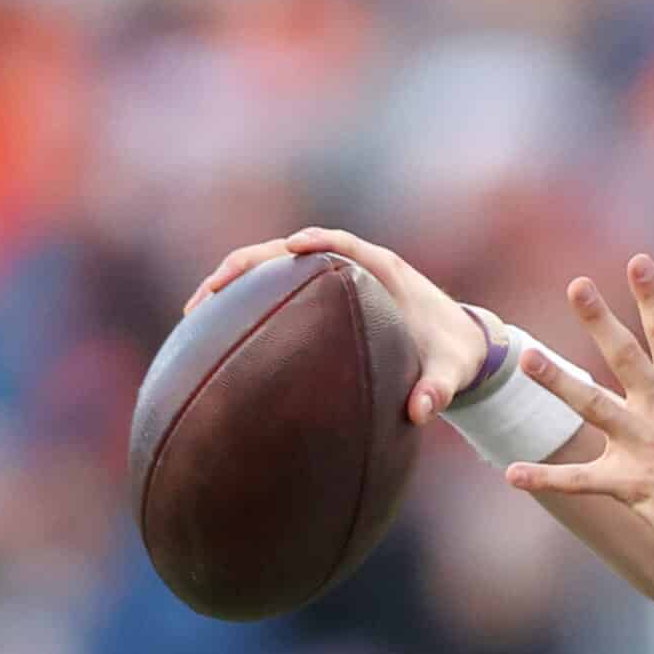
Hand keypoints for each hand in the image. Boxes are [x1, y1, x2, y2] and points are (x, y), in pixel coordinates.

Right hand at [183, 227, 487, 424]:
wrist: (458, 348)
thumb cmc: (454, 355)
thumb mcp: (451, 373)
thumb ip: (438, 389)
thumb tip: (420, 412)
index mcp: (386, 272)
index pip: (347, 245)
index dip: (320, 242)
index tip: (293, 247)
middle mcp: (353, 268)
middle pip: (291, 252)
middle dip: (251, 264)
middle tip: (213, 288)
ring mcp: (331, 281)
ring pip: (274, 270)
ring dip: (235, 283)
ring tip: (196, 311)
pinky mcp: (319, 300)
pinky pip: (275, 292)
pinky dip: (245, 303)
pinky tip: (211, 330)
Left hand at [501, 254, 653, 562]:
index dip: (652, 295)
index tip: (636, 261)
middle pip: (625, 356)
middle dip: (600, 320)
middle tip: (577, 287)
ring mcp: (644, 447)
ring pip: (592, 407)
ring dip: (557, 382)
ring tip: (526, 357)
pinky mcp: (630, 485)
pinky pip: (579, 482)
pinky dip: (545, 479)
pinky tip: (511, 473)